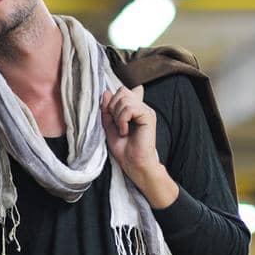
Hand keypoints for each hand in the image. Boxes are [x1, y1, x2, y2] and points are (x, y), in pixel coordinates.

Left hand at [100, 85, 178, 205]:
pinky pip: (130, 108)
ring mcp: (146, 111)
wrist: (133, 164)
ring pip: (125, 99)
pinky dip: (122, 120)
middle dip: (112, 108)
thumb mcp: (109, 126)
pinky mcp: (148, 116)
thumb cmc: (123, 149)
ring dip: (117, 116)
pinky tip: (125, 131)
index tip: (110, 117)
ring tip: (122, 130)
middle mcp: (141, 107)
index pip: (122, 91)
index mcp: (134, 108)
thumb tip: (106, 92)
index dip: (111, 101)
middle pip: (122, 91)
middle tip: (116, 125)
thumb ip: (107, 110)